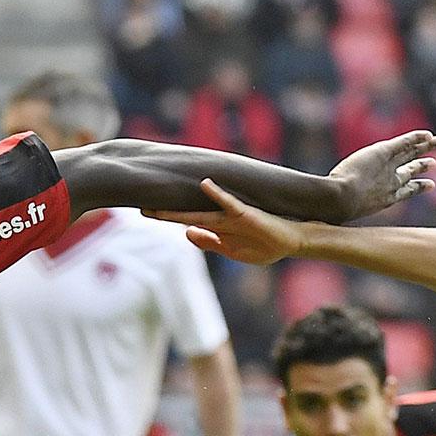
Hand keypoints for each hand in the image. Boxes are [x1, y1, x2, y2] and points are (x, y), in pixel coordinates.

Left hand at [148, 180, 313, 265]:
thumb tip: (186, 233)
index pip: (186, 221)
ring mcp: (233, 217)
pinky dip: (218, 195)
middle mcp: (221, 220)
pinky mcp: (247, 214)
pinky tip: (206, 184)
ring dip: (182, 210)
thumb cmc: (265, 245)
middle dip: (165, 212)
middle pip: (187, 215)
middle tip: (141, 206)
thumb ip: (210, 242)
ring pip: (202, 212)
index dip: (167, 215)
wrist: (293, 241)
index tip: (146, 210)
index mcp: (217, 229)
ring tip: (161, 203)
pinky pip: (231, 203)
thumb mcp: (233, 250)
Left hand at [330, 129, 435, 218]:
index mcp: (384, 199)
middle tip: (434, 163)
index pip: (405, 190)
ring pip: (412, 154)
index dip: (417, 187)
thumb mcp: (345, 214)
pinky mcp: (383, 153)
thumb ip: (344, 214)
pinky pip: (404, 143)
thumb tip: (330, 223)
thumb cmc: (337, 210)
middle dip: (423, 166)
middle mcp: (391, 183)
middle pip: (411, 171)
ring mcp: (389, 169)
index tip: (430, 185)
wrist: (339, 201)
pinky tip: (427, 134)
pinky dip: (416, 138)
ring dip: (426, 147)